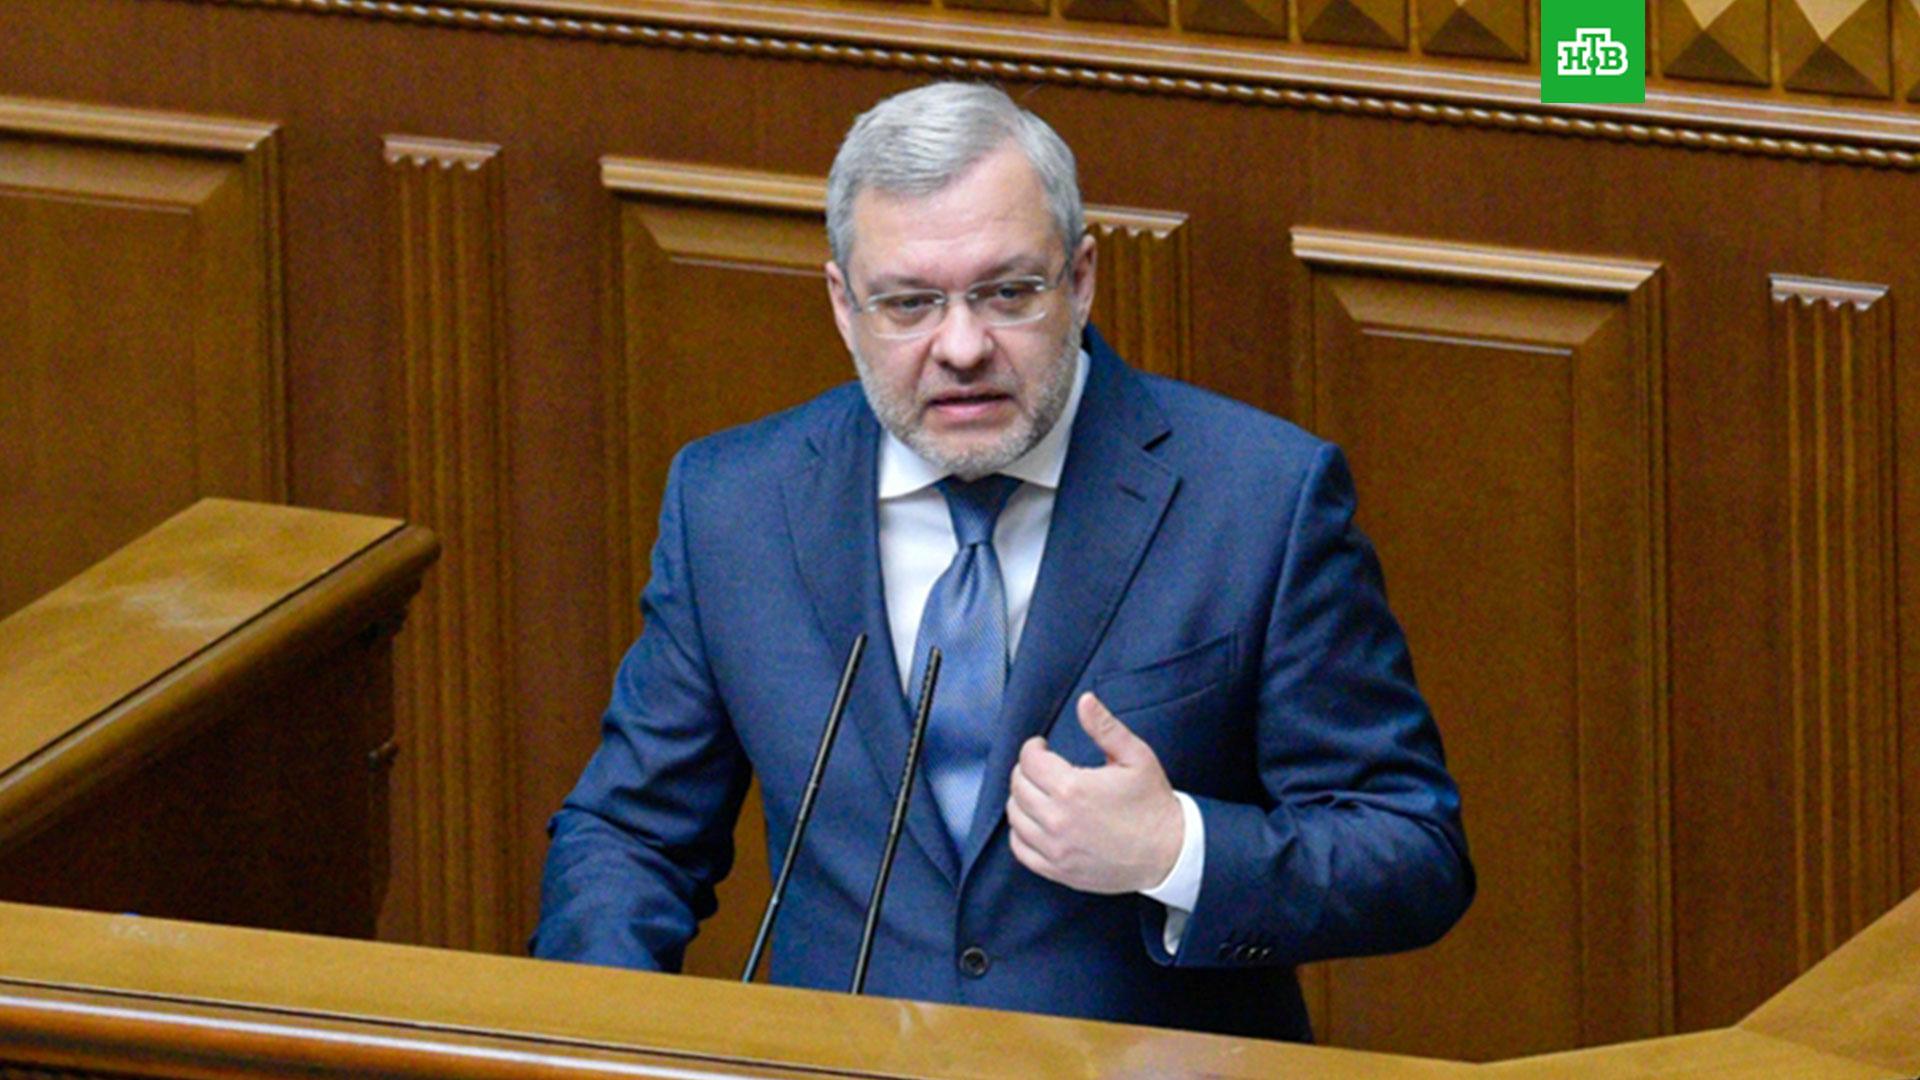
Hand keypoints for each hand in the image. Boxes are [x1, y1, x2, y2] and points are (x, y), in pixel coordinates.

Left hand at [1006, 692, 1183, 893]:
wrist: (1169, 852)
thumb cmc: (1153, 803)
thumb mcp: (1136, 757)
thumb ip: (1105, 727)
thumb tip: (1084, 700)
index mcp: (1073, 788)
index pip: (1029, 761)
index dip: (1032, 747)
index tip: (1041, 746)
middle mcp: (1057, 820)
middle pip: (1018, 786)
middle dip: (1026, 770)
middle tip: (1041, 767)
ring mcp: (1055, 848)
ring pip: (1015, 817)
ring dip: (1021, 799)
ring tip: (1038, 792)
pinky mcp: (1058, 870)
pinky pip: (1020, 849)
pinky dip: (1020, 832)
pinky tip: (1034, 822)